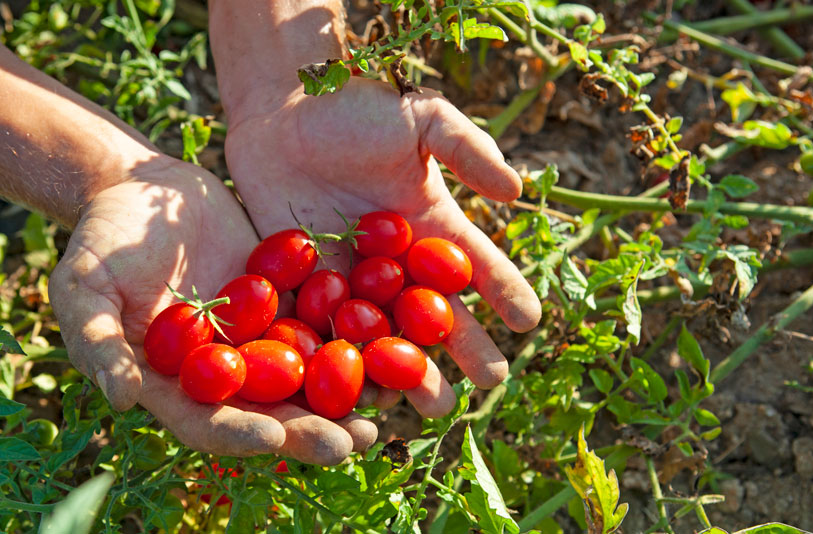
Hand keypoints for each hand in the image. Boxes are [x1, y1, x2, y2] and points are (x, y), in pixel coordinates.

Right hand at [48, 156, 375, 464]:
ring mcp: (254, 340)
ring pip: (303, 380)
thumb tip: (122, 397)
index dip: (237, 433)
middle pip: (267, 411)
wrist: (143, 189)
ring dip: (343, 399)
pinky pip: (319, 328)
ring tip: (385, 411)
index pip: (205, 421)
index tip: (273, 436)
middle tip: (354, 441)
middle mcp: (219, 372)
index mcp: (170, 383)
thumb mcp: (81, 285)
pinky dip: (352, 343)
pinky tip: (390, 349)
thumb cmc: (100, 239)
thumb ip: (96, 339)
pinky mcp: (281, 305)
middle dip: (309, 430)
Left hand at [224, 78, 542, 415]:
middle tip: (488, 382)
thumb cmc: (355, 107)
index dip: (503, 290)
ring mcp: (351, 280)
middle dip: (464, 349)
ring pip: (387, 334)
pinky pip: (327, 328)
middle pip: (435, 313)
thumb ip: (467, 148)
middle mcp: (396, 264)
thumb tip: (516, 190)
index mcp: (430, 228)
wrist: (282, 108)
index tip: (529, 321)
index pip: (475, 265)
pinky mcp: (305, 287)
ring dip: (409, 370)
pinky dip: (342, 360)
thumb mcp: (420, 117)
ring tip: (433, 403)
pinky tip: (359, 392)